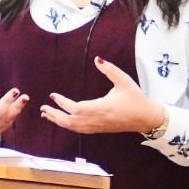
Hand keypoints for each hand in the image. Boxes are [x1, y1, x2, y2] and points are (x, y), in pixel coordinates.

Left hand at [41, 57, 167, 134]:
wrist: (146, 118)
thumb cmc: (136, 99)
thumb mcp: (124, 81)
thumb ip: (110, 70)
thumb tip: (97, 59)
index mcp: (101, 108)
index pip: (76, 108)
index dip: (62, 103)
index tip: (53, 96)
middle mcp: (97, 120)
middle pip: (69, 121)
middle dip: (54, 115)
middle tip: (43, 108)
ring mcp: (97, 127)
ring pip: (73, 127)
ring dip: (58, 121)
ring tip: (47, 114)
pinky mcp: (98, 130)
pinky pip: (79, 130)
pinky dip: (68, 125)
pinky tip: (62, 120)